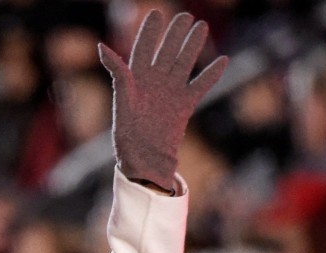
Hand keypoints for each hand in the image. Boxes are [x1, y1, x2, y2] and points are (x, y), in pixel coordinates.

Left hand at [99, 10, 227, 192]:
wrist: (144, 165)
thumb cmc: (127, 139)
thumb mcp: (121, 104)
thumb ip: (118, 75)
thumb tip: (101, 47)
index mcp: (134, 83)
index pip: (142, 50)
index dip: (149, 33)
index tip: (156, 13)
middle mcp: (152, 85)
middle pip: (165, 53)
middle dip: (174, 34)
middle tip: (184, 16)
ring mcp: (169, 95)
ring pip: (183, 64)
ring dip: (192, 46)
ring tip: (201, 27)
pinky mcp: (183, 107)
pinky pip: (199, 87)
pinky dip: (211, 75)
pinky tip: (223, 60)